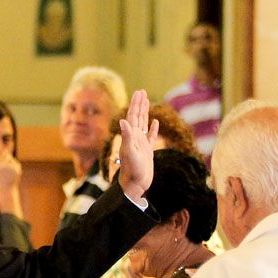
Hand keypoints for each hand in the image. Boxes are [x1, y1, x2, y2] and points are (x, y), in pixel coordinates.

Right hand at [0, 150, 22, 197]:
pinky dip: (13, 165)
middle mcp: (2, 165)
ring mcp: (10, 166)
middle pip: (4, 153)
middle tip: (3, 162)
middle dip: (4, 152)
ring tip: (6, 171)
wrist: (6, 190)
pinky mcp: (17, 167)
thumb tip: (0, 147)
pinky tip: (11, 172)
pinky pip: (14, 162)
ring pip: (9, 158)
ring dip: (8, 161)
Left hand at [116, 89, 159, 203]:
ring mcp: (141, 144)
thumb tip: (123, 120)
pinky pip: (150, 137)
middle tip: (142, 92)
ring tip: (147, 102)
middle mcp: (135, 138)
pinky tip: (154, 123)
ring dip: (145, 113)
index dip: (136, 104)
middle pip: (138, 117)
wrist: (134, 185)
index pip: (134, 116)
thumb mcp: (130, 152)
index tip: (140, 92)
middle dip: (140, 104)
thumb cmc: (132, 171)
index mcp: (131, 136)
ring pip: (143, 125)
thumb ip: (127, 136)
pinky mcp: (147, 152)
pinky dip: (152, 129)